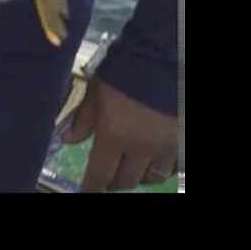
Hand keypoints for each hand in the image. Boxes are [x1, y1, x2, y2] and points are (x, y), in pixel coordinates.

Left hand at [64, 76, 178, 191]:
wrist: (161, 58)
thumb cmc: (123, 72)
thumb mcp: (95, 92)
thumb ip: (82, 119)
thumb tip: (67, 140)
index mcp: (114, 136)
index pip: (100, 174)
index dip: (91, 187)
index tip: (86, 192)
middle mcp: (141, 148)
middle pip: (126, 180)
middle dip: (113, 182)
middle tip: (107, 176)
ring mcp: (166, 147)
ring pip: (152, 177)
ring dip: (138, 177)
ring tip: (130, 168)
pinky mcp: (182, 141)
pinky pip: (173, 167)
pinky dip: (161, 168)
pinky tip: (154, 160)